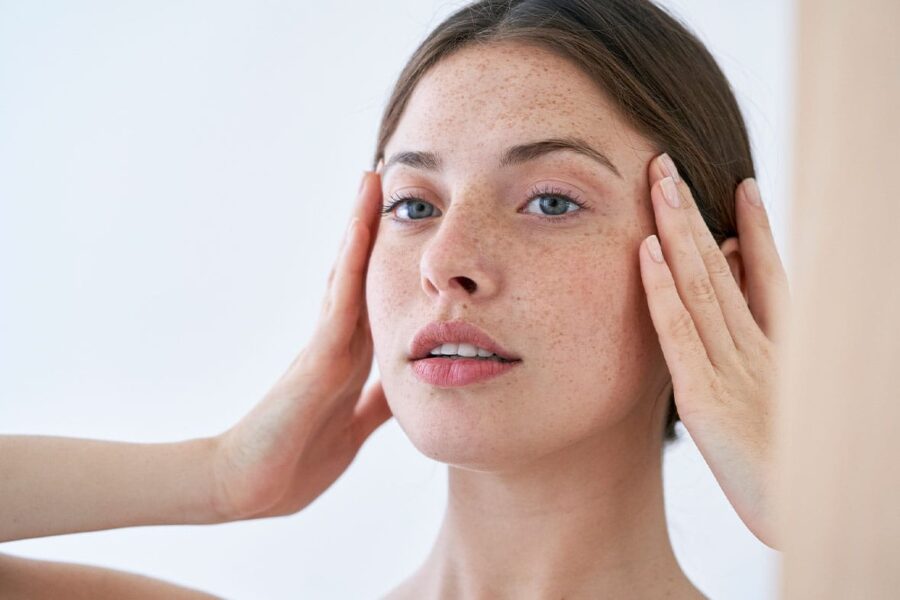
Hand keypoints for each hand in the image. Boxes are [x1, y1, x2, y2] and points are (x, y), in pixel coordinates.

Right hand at [209, 170, 392, 520]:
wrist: (250, 488)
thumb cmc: (296, 460)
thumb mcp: (355, 427)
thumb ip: (377, 404)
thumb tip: (408, 388)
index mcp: (349, 360)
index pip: (373, 299)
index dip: (387, 263)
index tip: (407, 227)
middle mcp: (337, 343)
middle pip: (359, 274)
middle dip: (372, 230)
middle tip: (385, 183)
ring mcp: (325, 346)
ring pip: (348, 276)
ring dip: (360, 230)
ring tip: (371, 183)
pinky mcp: (317, 360)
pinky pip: (340, 305)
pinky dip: (352, 266)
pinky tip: (361, 231)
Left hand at [639, 153, 789, 548]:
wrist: (813, 520)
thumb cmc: (801, 481)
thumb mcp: (789, 415)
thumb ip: (773, 371)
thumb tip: (757, 322)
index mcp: (782, 357)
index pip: (765, 279)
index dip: (754, 231)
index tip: (741, 187)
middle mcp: (759, 353)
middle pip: (724, 269)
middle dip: (696, 214)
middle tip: (670, 164)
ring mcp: (733, 372)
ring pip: (701, 286)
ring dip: (679, 230)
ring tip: (660, 180)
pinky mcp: (706, 399)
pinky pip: (680, 333)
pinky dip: (663, 289)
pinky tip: (647, 249)